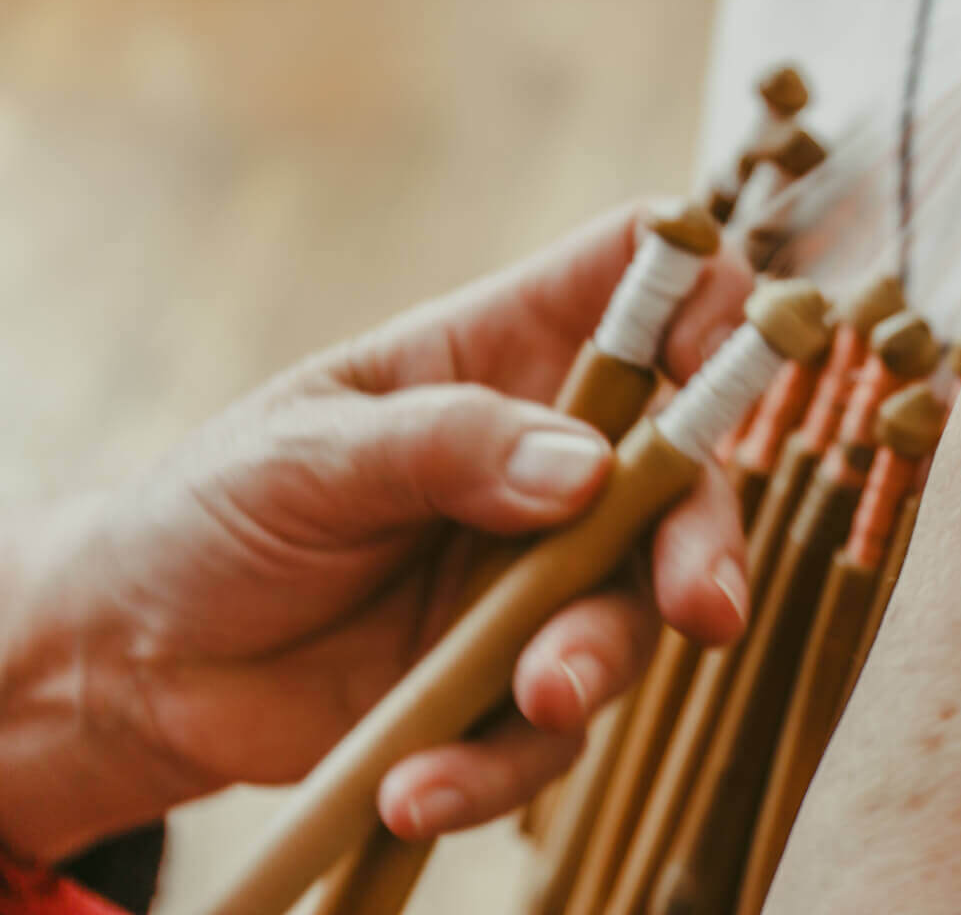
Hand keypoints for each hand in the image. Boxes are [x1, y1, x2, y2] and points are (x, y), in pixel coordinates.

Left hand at [0, 205, 752, 861]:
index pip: (638, 280)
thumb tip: (584, 469)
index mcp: (504, 352)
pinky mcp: (507, 680)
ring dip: (595, 661)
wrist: (141, 663)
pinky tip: (416, 786)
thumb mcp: (304, 454)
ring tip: (529, 699)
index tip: (714, 350)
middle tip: (700, 607)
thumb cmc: (214, 511)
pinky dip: (494, 766)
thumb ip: (444, 445)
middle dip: (705, 539)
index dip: (700, 291)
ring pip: (633, 613)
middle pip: (682, 473)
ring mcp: (538, 573)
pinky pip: (546, 733)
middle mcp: (549, 458)